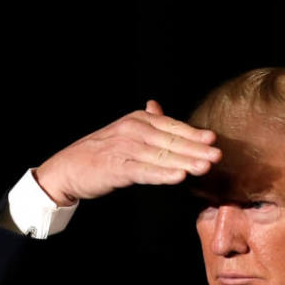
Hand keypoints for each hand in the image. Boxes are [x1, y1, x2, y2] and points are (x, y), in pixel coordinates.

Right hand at [34, 100, 220, 205]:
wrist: (67, 168)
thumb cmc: (100, 152)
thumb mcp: (124, 131)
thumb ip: (146, 121)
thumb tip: (158, 107)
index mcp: (138, 120)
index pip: (172, 126)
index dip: (193, 134)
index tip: (213, 140)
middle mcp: (133, 130)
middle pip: (171, 141)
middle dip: (196, 149)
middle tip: (217, 156)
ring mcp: (124, 148)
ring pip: (161, 156)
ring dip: (185, 162)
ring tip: (204, 167)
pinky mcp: (116, 167)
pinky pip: (144, 171)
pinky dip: (162, 174)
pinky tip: (178, 177)